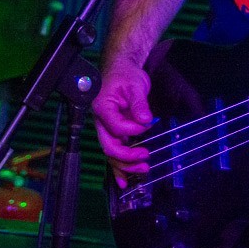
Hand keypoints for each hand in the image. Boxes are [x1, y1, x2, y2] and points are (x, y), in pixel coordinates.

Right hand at [91, 57, 153, 185]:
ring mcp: (107, 127)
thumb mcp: (134, 85)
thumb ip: (139, 104)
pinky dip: (121, 165)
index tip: (146, 124)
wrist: (122, 69)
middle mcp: (101, 121)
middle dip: (127, 157)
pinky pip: (116, 150)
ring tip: (142, 170)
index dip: (133, 130)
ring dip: (125, 164)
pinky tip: (126, 178)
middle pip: (109, 146)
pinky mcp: (115, 130)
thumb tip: (144, 120)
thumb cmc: (124, 75)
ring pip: (112, 152)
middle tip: (144, 159)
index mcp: (102, 108)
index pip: (116, 127)